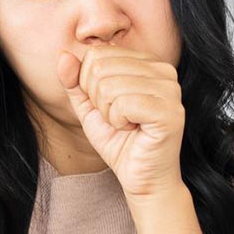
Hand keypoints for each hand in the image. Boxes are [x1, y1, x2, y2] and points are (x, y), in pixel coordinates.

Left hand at [57, 44, 184, 197]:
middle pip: (100, 67)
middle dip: (97, 100)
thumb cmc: (119, 141)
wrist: (142, 178)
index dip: (89, 85)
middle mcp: (163, 70)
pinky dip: (118, 122)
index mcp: (147, 62)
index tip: (110, 106)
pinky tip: (133, 130)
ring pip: (109, 86)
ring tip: (126, 125)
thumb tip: (63, 55)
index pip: (96, 54)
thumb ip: (75, 81)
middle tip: (118, 118)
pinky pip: (123, 104)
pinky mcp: (170, 111)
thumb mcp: (89, 107)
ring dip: (108, 113)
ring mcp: (170, 89)